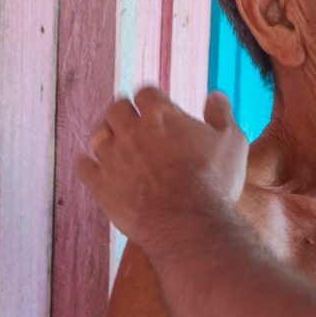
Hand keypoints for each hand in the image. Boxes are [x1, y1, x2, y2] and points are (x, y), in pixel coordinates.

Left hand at [76, 88, 248, 243]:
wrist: (188, 223)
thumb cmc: (213, 182)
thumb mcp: (232, 142)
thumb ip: (221, 114)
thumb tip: (215, 96)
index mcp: (161, 114)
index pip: (146, 93)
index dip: (151, 99)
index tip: (155, 107)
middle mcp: (131, 130)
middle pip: (116, 108)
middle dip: (125, 113)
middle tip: (132, 123)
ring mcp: (111, 156)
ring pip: (98, 135)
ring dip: (107, 137)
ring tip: (117, 146)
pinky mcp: (99, 184)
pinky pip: (83, 166)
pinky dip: (88, 164)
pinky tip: (95, 166)